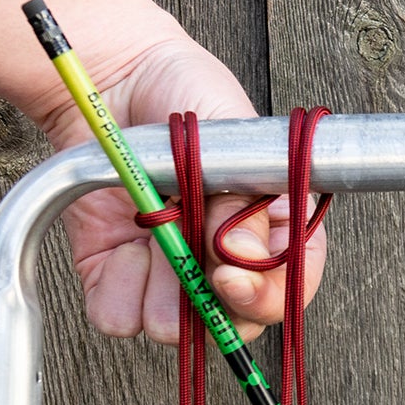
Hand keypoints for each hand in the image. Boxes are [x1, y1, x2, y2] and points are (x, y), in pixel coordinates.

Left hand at [29, 35, 326, 344]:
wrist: (114, 75)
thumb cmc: (186, 95)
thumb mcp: (230, 140)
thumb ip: (244, 201)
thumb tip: (244, 255)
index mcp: (271, 227)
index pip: (290, 285)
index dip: (268, 294)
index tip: (229, 277)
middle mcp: (224, 258)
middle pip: (238, 322)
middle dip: (213, 309)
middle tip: (192, 274)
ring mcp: (170, 269)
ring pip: (175, 329)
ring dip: (158, 298)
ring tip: (144, 243)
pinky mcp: (115, 272)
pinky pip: (117, 316)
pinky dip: (114, 294)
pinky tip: (117, 250)